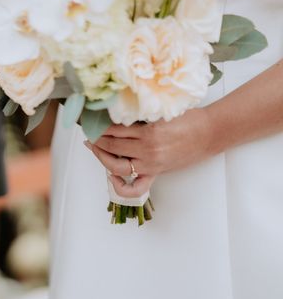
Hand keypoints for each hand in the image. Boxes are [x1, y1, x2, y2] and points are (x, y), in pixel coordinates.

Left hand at [88, 108, 213, 197]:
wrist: (210, 133)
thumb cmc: (189, 119)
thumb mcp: (162, 111)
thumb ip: (140, 114)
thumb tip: (117, 112)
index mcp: (148, 132)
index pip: (113, 129)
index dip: (99, 125)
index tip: (90, 119)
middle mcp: (147, 150)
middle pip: (111, 145)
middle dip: (96, 138)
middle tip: (88, 131)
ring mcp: (150, 164)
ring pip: (115, 165)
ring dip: (101, 156)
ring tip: (94, 147)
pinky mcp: (155, 173)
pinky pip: (135, 188)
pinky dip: (120, 186)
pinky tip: (111, 175)